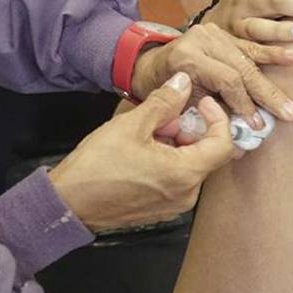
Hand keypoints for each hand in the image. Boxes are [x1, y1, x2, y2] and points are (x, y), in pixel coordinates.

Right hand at [49, 73, 235, 231]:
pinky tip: (143, 149)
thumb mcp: (131, 125)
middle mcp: (186, 194)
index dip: (217, 117)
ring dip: (176, 143)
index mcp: (185, 174)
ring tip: (147, 131)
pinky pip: (177, 179)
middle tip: (163, 115)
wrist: (68, 203)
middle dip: (189, 129)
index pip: (224, 143)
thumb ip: (163, 102)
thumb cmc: (96, 167)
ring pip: (190, 165)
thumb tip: (183, 83)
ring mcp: (174, 205)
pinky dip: (169, 159)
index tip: (199, 103)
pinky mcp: (161, 209)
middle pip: (206, 153)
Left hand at [131, 22, 292, 129]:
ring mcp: (212, 32)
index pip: (227, 80)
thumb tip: (242, 135)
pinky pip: (248, 46)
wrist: (149, 66)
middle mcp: (201, 39)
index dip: (244, 103)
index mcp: (187, 56)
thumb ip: (210, 114)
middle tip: (288, 114)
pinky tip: (292, 57)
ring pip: (248, 58)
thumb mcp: (180, 104)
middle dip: (266, 94)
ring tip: (291, 99)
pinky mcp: (221, 31)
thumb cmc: (161, 90)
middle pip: (242, 68)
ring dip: (272, 81)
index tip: (256, 124)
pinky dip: (270, 54)